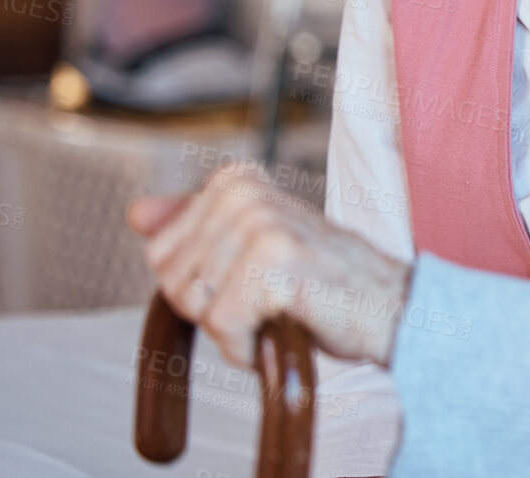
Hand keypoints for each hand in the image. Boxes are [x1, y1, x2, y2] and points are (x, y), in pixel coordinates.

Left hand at [127, 167, 411, 370]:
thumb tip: (138, 213)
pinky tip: (288, 327)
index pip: (161, 254)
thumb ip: (196, 225)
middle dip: (216, 309)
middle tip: (271, 300)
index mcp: (237, 183)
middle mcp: (245, 194)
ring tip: (282, 311)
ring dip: (236, 330)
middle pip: (174, 282)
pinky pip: (223, 326)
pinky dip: (250, 346)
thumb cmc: (324, 284)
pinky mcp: (273, 262)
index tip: (252, 280)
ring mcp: (260, 224)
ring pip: (196, 305)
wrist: (391, 308)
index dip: (203, 286)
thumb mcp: (254, 246)